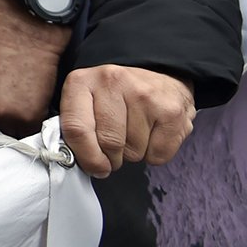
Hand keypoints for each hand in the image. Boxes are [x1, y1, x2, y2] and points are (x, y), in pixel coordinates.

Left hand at [58, 64, 195, 177]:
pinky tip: (152, 133)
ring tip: (134, 131)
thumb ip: (75, 128)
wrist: (159, 79)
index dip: (85, 156)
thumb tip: (78, 162)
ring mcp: (144, 95)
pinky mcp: (171, 111)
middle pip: (108, 143)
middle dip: (111, 158)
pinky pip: (158, 155)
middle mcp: (112, 82)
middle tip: (114, 149)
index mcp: (82, 81)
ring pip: (133, 151)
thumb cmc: (116, 97)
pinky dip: (154, 154)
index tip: (94, 167)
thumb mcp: (85, 102)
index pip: (76, 128)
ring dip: (133, 153)